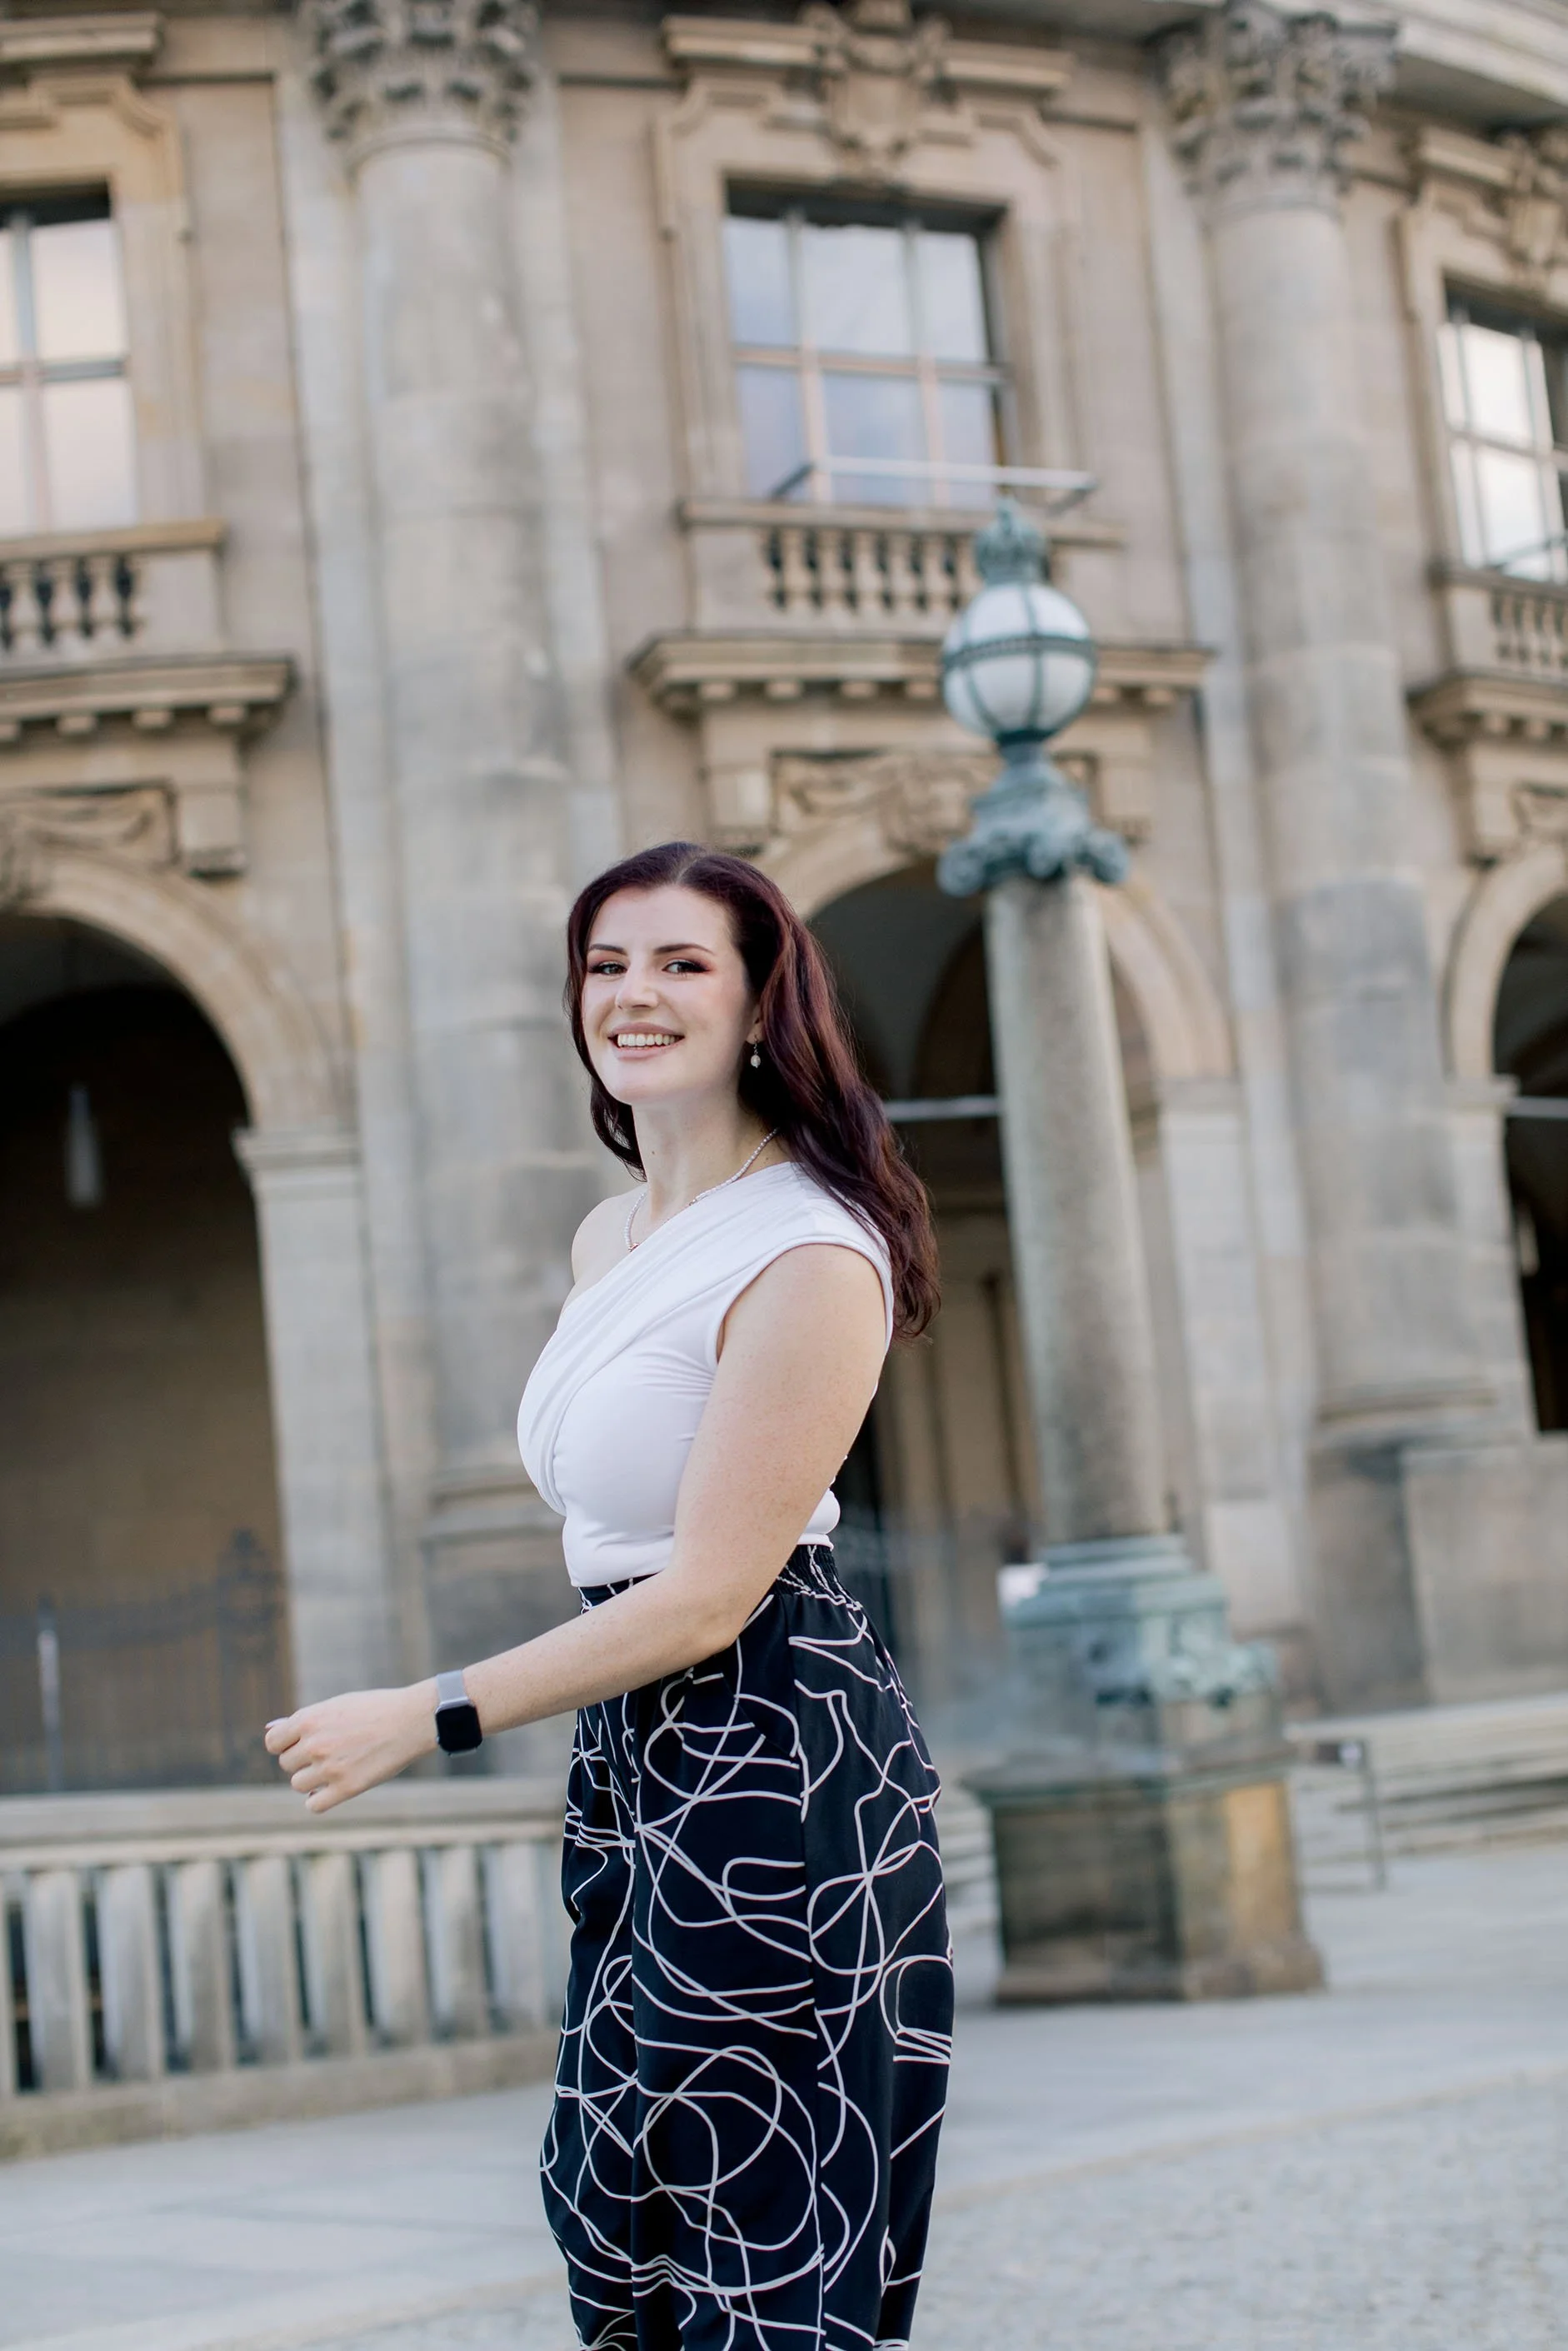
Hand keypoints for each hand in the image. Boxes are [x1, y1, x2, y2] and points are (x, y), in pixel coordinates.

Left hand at [264, 1682, 438, 1812]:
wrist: (411, 1720)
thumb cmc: (374, 1709)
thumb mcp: (335, 1706)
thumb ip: (303, 1721)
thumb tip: (270, 1729)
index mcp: (309, 1720)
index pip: (273, 1743)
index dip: (285, 1745)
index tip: (301, 1745)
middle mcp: (314, 1744)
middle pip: (286, 1765)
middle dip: (302, 1762)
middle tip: (327, 1754)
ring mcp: (329, 1768)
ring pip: (298, 1785)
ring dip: (311, 1780)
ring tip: (333, 1769)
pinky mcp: (346, 1788)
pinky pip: (313, 1805)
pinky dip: (318, 1800)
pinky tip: (331, 1790)